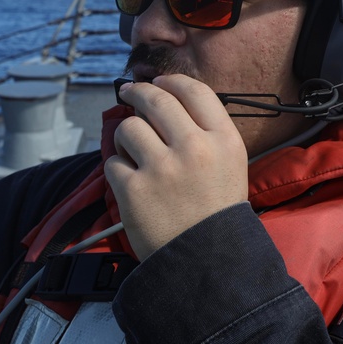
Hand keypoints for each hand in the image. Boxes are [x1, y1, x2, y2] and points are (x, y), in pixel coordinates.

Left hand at [104, 74, 248, 259]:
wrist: (206, 262)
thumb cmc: (215, 212)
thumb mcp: (230, 165)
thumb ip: (205, 132)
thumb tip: (165, 99)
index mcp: (223, 141)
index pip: (194, 91)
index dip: (171, 81)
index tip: (158, 82)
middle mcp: (195, 148)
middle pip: (156, 99)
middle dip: (137, 93)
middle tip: (129, 94)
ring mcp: (162, 168)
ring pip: (128, 127)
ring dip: (126, 137)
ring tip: (133, 152)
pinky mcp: (134, 189)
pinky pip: (112, 162)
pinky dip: (118, 170)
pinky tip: (131, 183)